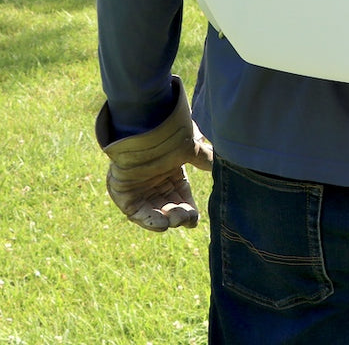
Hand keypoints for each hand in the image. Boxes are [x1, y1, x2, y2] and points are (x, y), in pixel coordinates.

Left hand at [96, 76, 212, 231]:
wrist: (141, 125)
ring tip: (172, 220)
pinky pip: (136, 211)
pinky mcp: (124, 193)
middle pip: (169, 207)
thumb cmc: (166, 133)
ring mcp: (139, 188)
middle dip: (178, 216)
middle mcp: (155, 183)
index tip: (194, 219)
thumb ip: (205, 158)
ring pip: (154, 212)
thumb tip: (225, 163)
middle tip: (184, 218)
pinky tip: (161, 223)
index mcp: (172, 174)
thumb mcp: (190, 147)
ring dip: (164, 220)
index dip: (189, 211)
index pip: (182, 198)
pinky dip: (147, 220)